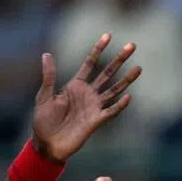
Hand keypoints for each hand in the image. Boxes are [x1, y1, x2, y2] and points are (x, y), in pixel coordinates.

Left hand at [30, 34, 141, 162]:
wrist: (47, 145)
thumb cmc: (43, 122)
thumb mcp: (43, 96)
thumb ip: (49, 77)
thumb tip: (46, 54)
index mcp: (75, 85)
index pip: (90, 63)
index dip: (98, 49)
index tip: (108, 35)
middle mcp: (87, 94)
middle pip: (107, 73)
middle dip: (119, 59)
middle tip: (132, 45)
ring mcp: (93, 107)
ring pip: (114, 90)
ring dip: (127, 79)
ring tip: (139, 68)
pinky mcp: (96, 121)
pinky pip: (111, 111)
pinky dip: (120, 105)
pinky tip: (128, 96)